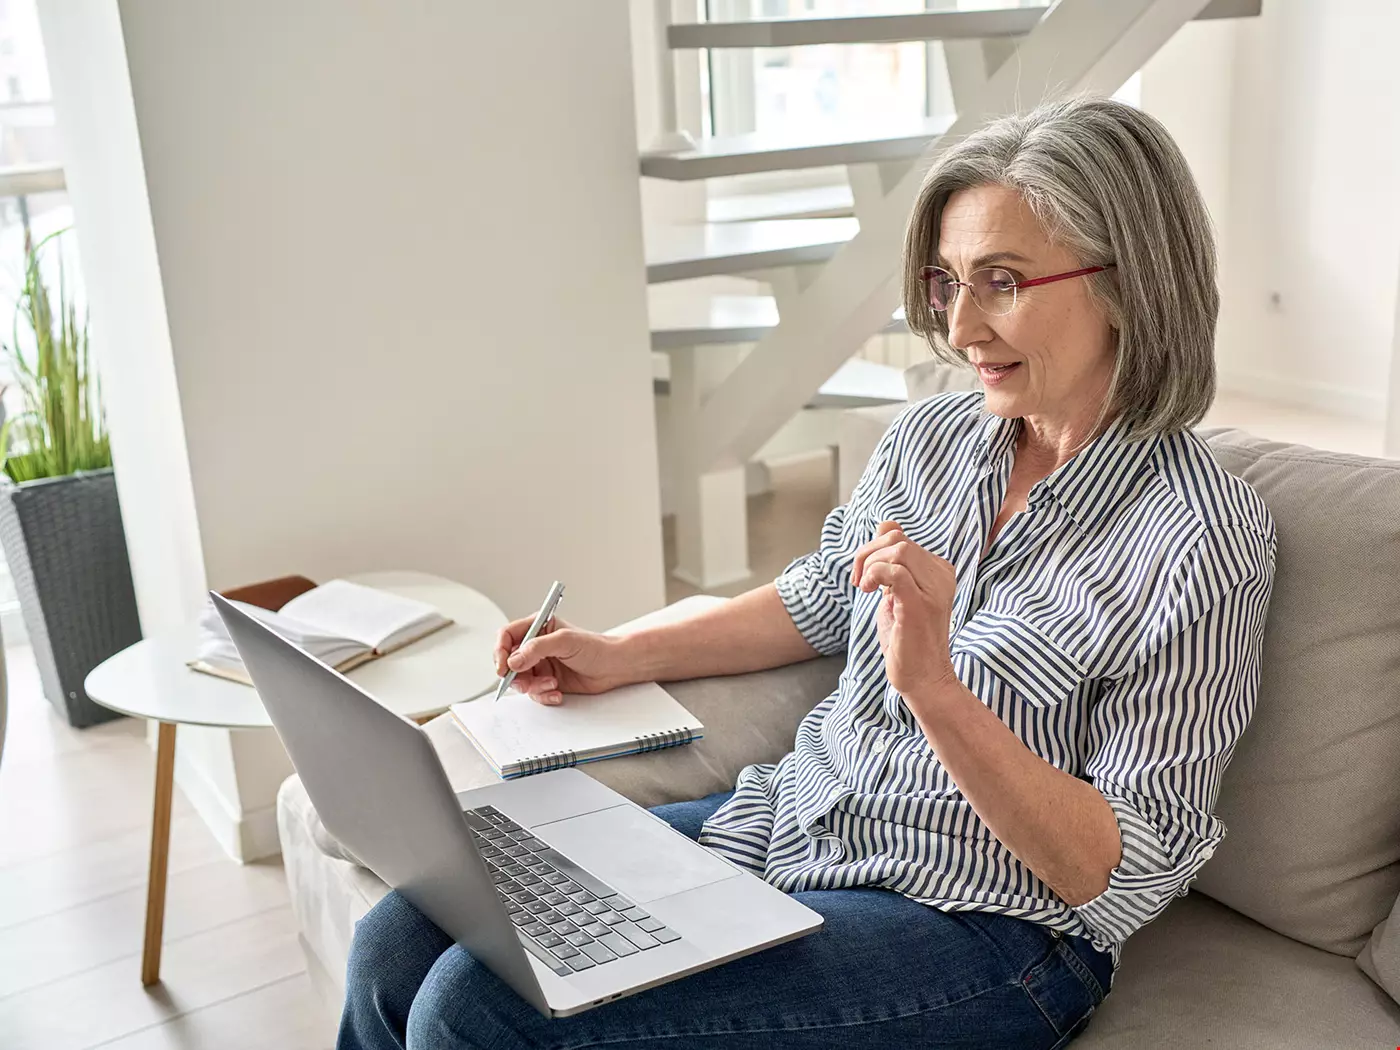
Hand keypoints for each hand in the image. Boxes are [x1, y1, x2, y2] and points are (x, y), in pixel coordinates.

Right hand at [493, 616, 630, 704]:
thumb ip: (537, 648)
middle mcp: (536, 646)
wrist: (614, 667)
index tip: (503, 667)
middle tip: (526, 682)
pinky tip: (557, 693)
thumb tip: (513, 660)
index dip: (500, 651)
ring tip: (551, 685)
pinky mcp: (547, 681)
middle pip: (509, 662)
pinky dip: (543, 695)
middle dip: (516, 675)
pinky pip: (534, 692)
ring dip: (533, 687)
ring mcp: (541, 665)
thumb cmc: (596, 647)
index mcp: (538, 627)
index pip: (507, 636)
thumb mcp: (565, 641)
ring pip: (520, 680)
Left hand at [850, 520, 959, 701]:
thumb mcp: (897, 592)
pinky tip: (868, 590)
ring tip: (865, 588)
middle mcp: (942, 576)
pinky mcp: (920, 605)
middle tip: (859, 581)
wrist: (923, 678)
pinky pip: (895, 571)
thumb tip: (886, 525)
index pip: (901, 538)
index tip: (865, 576)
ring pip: (897, 549)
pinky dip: (874, 574)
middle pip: (897, 539)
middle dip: (867, 554)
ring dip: (869, 565)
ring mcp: (934, 590)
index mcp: (939, 570)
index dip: (873, 550)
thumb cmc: (907, 639)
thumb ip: (893, 562)